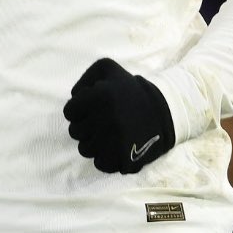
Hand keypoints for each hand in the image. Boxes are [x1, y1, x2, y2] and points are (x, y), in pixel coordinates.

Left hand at [63, 57, 174, 173]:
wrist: (164, 111)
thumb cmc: (130, 89)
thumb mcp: (107, 68)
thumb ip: (84, 78)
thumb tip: (73, 97)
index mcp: (99, 96)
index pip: (69, 112)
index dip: (77, 110)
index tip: (89, 109)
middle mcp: (105, 120)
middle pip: (74, 132)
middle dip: (83, 126)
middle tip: (98, 121)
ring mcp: (114, 142)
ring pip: (84, 149)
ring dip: (92, 142)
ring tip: (105, 133)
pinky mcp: (123, 159)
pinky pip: (99, 163)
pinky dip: (103, 156)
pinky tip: (113, 146)